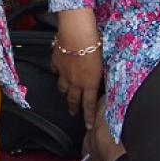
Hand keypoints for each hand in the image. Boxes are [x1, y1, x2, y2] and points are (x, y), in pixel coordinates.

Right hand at [52, 9, 102, 129]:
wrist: (77, 34)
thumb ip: (101, 74)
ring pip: (62, 87)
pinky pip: (55, 70)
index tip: (88, 126)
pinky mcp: (56, 62)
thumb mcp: (104, 62)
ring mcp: (64, 72)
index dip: (88, 117)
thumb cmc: (95, 45)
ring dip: (64, 92)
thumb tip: (101, 78)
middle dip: (74, 108)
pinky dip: (57, 72)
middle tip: (73, 113)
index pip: (89, 104)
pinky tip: (58, 70)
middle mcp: (75, 81)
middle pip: (73, 99)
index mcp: (90, 83)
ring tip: (65, 95)